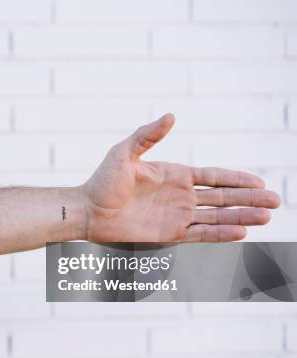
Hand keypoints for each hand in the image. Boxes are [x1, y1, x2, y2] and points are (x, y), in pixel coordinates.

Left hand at [80, 113, 280, 242]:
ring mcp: (176, 216)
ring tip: (266, 218)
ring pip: (217, 217)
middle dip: (249, 199)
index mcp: (174, 175)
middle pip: (223, 198)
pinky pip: (200, 234)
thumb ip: (147, 135)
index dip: (237, 179)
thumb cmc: (103, 181)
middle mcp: (180, 196)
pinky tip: (241, 232)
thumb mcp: (124, 153)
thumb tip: (171, 116)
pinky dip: (220, 234)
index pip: (214, 177)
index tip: (260, 182)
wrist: (88, 211)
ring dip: (241, 217)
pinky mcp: (169, 234)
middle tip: (275, 202)